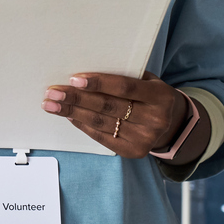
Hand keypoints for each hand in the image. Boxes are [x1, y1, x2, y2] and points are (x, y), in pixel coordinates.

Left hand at [43, 71, 188, 158]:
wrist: (172, 124)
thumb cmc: (152, 95)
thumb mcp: (148, 81)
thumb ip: (124, 75)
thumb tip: (85, 71)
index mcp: (160, 97)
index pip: (124, 88)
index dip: (98, 83)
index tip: (74, 79)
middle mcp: (155, 119)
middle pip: (108, 107)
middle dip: (76, 99)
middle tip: (53, 92)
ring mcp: (144, 138)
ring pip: (101, 123)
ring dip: (72, 113)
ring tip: (52, 104)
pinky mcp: (133, 151)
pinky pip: (101, 136)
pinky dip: (82, 125)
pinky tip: (69, 116)